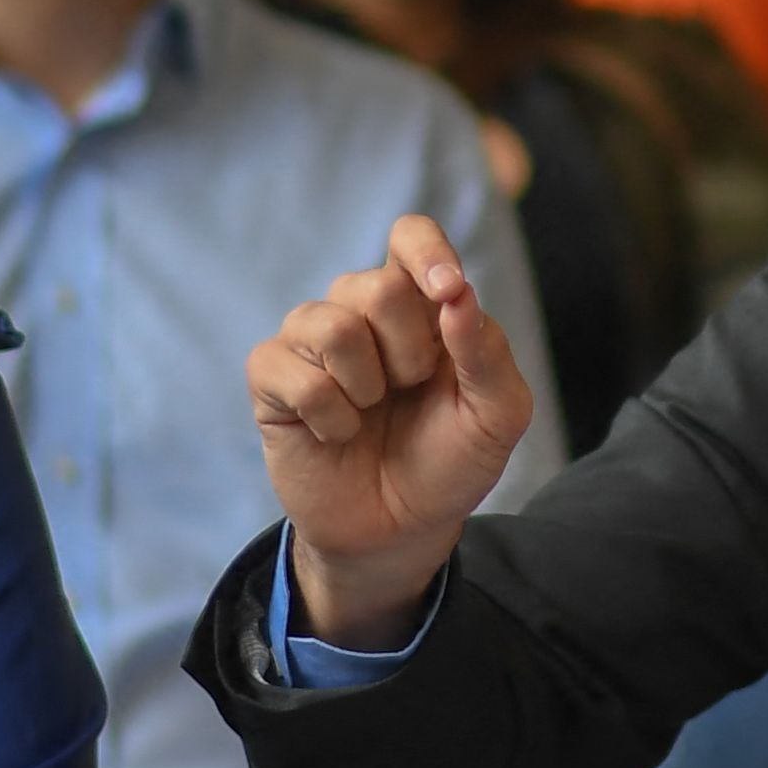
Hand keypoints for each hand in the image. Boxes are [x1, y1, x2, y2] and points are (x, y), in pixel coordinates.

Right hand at [250, 214, 535, 648]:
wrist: (402, 532)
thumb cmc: (450, 462)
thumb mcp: (496, 415)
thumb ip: (487, 352)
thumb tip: (458, 295)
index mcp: (420, 304)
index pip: (410, 235)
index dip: (426, 252)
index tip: (446, 292)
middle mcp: (360, 308)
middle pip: (376, 285)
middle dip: (409, 351)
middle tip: (411, 389)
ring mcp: (310, 341)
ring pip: (331, 325)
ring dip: (366, 386)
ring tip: (371, 413)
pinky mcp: (272, 380)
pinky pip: (294, 373)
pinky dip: (328, 416)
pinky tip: (337, 433)